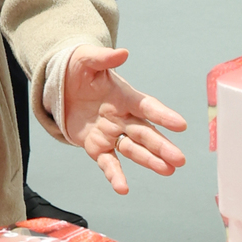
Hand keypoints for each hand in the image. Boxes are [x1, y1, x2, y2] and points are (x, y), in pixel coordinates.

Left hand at [63, 44, 187, 195]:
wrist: (60, 86)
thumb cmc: (77, 70)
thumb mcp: (86, 60)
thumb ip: (103, 59)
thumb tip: (122, 53)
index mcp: (125, 96)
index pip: (147, 107)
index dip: (163, 115)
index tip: (181, 125)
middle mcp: (122, 117)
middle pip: (145, 133)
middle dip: (162, 146)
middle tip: (180, 159)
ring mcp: (111, 133)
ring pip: (133, 150)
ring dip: (149, 161)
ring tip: (168, 171)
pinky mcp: (97, 147)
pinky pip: (108, 163)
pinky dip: (115, 176)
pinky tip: (123, 189)